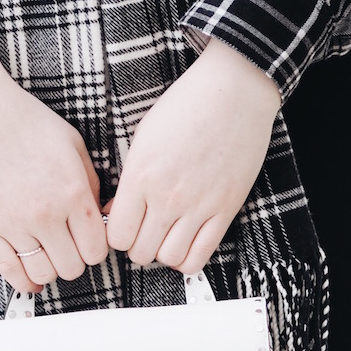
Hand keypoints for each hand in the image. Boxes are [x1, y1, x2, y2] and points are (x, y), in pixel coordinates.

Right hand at [0, 44, 107, 292]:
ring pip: (43, 273)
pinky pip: (10, 270)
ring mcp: (14, 224)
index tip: (88, 245)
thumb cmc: (24, 123)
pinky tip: (30, 281)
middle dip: (74, 261)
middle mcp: (45, 213)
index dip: (95, 250)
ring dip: (49, 271)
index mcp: (72, 192)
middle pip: (72, 266)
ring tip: (47, 258)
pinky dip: (24, 282)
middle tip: (68, 250)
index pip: (96, 248)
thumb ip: (91, 184)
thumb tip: (99, 217)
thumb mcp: (73, 145)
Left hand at [105, 40, 280, 273]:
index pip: (117, 236)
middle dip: (137, 246)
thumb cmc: (187, 106)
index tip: (123, 227)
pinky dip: (187, 259)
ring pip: (169, 258)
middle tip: (143, 232)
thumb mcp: (143, 139)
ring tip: (164, 238)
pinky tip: (184, 243)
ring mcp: (198, 206)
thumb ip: (128, 181)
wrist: (235, 91)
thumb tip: (115, 213)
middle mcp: (168, 197)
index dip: (117, 236)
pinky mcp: (225, 210)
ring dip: (162, 253)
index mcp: (141, 177)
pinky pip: (201, 255)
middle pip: (140, 252)